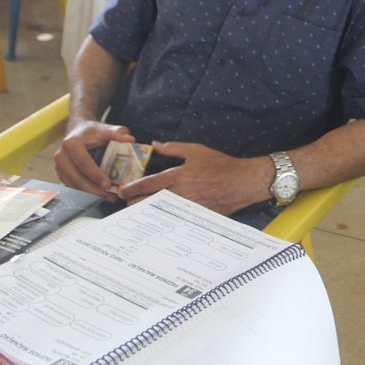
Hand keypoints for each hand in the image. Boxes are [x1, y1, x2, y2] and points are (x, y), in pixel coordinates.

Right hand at [54, 119, 134, 200]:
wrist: (78, 129)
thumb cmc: (93, 131)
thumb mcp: (105, 129)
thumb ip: (118, 133)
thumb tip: (130, 139)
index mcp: (71, 144)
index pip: (83, 162)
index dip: (95, 174)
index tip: (108, 184)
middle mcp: (61, 156)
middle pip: (77, 177)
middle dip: (94, 189)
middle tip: (111, 195)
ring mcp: (59, 166)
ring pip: (73, 184)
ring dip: (90, 193)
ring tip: (108, 196)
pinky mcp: (61, 174)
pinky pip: (73, 186)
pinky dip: (86, 192)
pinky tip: (99, 194)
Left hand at [116, 142, 267, 215]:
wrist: (242, 182)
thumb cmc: (221, 165)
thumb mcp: (196, 150)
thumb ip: (173, 148)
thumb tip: (154, 144)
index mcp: (178, 176)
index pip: (148, 184)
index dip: (131, 189)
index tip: (121, 191)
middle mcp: (181, 194)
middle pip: (149, 203)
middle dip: (134, 204)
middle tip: (126, 203)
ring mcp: (187, 207)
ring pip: (159, 213)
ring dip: (147, 212)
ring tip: (137, 212)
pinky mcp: (195, 217)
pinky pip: (175, 219)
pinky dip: (164, 219)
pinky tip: (158, 219)